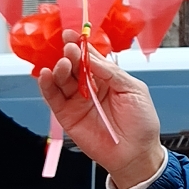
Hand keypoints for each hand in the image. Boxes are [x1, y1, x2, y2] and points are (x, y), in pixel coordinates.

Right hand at [38, 34, 164, 188]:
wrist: (136, 154)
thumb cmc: (141, 123)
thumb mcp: (134, 90)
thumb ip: (112, 73)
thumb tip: (93, 58)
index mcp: (108, 78)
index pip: (91, 57)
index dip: (81, 45)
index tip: (73, 34)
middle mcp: (90, 87)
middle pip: (74, 65)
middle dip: (70, 55)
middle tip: (69, 49)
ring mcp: (77, 101)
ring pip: (62, 79)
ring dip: (59, 69)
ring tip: (63, 64)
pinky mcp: (67, 115)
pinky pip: (53, 98)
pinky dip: (47, 86)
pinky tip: (46, 75)